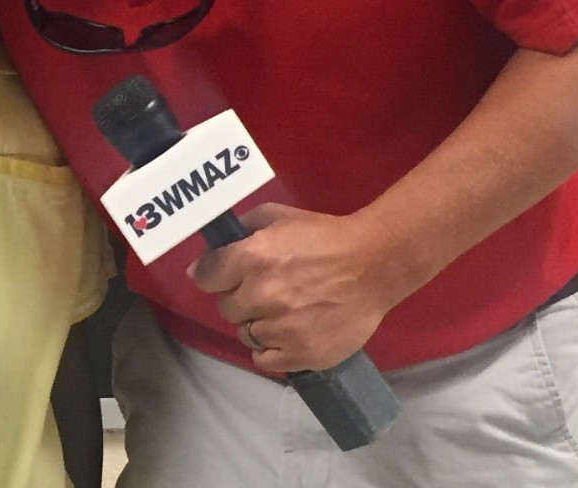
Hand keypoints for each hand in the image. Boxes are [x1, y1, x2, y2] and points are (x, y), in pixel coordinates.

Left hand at [188, 203, 410, 373]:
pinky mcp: (301, 354)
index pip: (205, 277)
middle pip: (226, 308)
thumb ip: (239, 231)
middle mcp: (261, 295)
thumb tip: (201, 263)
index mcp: (252, 258)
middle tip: (264, 291)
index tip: (226, 275)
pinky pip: (264, 360)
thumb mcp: (279, 218)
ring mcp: (281, 329)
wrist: (375, 264)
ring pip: (245, 335)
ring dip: (257, 324)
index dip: (214, 275)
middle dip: (240, 298)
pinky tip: (286, 334)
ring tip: (282, 312)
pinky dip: (271, 349)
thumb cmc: (325, 236)